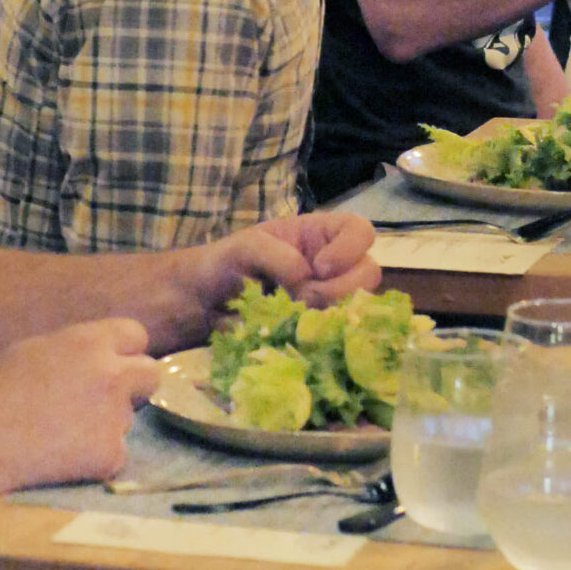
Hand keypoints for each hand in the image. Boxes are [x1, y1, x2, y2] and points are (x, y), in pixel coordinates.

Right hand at [0, 318, 160, 488]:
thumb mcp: (30, 350)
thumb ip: (72, 349)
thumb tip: (95, 354)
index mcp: (88, 342)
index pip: (136, 334)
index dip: (126, 352)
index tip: (116, 365)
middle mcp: (111, 375)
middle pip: (151, 374)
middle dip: (136, 387)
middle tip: (108, 402)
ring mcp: (114, 417)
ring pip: (128, 418)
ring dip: (107, 426)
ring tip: (62, 436)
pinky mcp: (111, 455)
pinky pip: (115, 454)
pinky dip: (96, 460)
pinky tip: (63, 460)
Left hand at [182, 210, 380, 337]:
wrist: (202, 306)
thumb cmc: (224, 265)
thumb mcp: (242, 248)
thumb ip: (274, 254)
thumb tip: (304, 279)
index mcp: (319, 236)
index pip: (360, 231)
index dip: (350, 248)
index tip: (319, 267)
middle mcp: (332, 268)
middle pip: (368, 273)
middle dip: (340, 288)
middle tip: (304, 298)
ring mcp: (328, 302)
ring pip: (357, 308)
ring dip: (331, 314)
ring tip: (296, 319)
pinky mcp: (319, 333)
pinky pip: (339, 336)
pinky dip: (324, 338)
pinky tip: (300, 339)